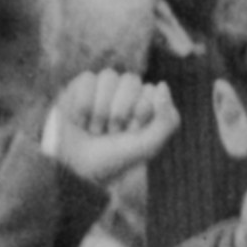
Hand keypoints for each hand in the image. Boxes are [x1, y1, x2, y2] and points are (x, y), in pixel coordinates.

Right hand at [46, 67, 179, 185]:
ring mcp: (104, 86)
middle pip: (130, 80)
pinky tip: (80, 121)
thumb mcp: (148, 146)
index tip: (131, 134)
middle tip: (113, 133)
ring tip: (95, 129)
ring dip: (100, 109)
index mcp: (147, 102)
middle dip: (120, 112)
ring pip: (109, 76)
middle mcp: (128, 91)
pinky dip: (83, 104)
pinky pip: (88, 79)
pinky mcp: (81, 86)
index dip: (140, 114)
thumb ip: (167, 120)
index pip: (150, 90)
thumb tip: (162, 84)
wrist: (79, 169)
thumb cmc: (116, 159)